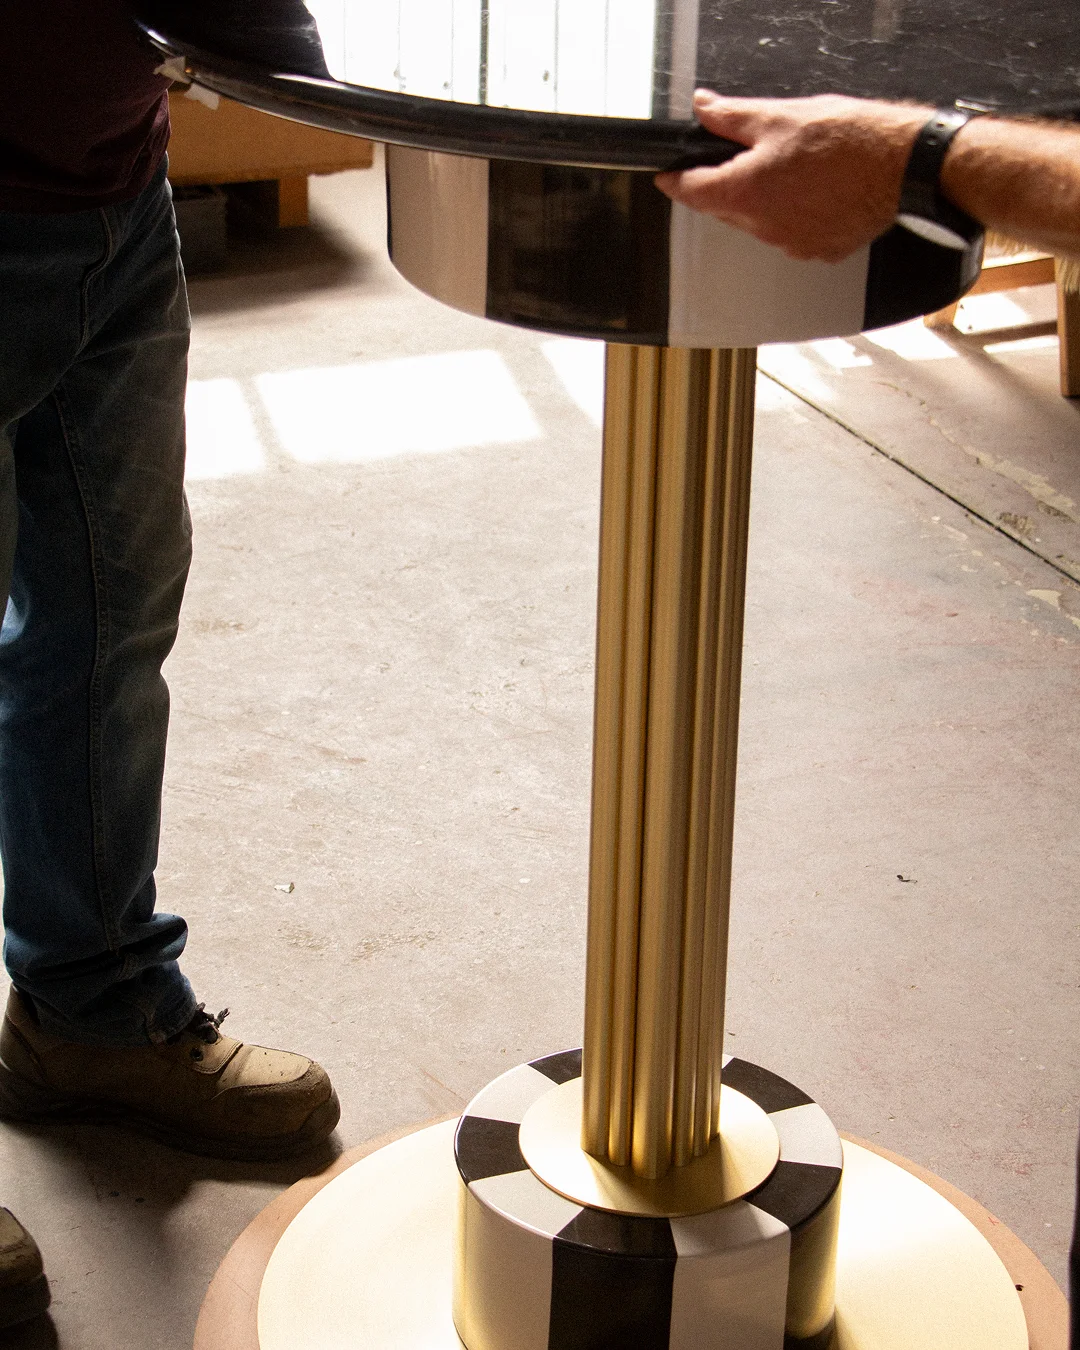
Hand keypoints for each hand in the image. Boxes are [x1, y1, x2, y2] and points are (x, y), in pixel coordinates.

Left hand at [655, 91, 930, 262]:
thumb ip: (732, 117)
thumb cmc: (849, 141)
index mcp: (746, 192)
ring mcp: (791, 244)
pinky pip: (791, 234)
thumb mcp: (780, 116)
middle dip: (726, 183)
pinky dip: (794, 215)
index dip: (676, 180)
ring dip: (763, 200)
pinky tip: (815, 191)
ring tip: (794, 169)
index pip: (692, 192)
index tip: (668, 175)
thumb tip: (704, 109)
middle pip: (725, 208)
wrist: (902, 166)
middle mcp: (763, 227)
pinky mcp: (818, 251)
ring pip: (758, 222)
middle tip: (747, 156)